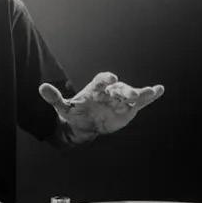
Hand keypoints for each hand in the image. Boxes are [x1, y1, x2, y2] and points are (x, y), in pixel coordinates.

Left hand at [39, 72, 163, 137]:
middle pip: (119, 88)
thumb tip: (41, 88)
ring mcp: (121, 99)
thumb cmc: (76, 112)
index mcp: (96, 88)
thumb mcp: (64, 107)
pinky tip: (160, 90)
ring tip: (150, 91)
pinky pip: (141, 100)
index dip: (106, 79)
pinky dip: (151, 95)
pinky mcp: (129, 108)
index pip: (102, 80)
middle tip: (128, 93)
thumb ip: (55, 98)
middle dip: (124, 90)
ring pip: (131, 94)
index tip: (111, 79)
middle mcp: (110, 91)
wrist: (86, 123)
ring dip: (140, 93)